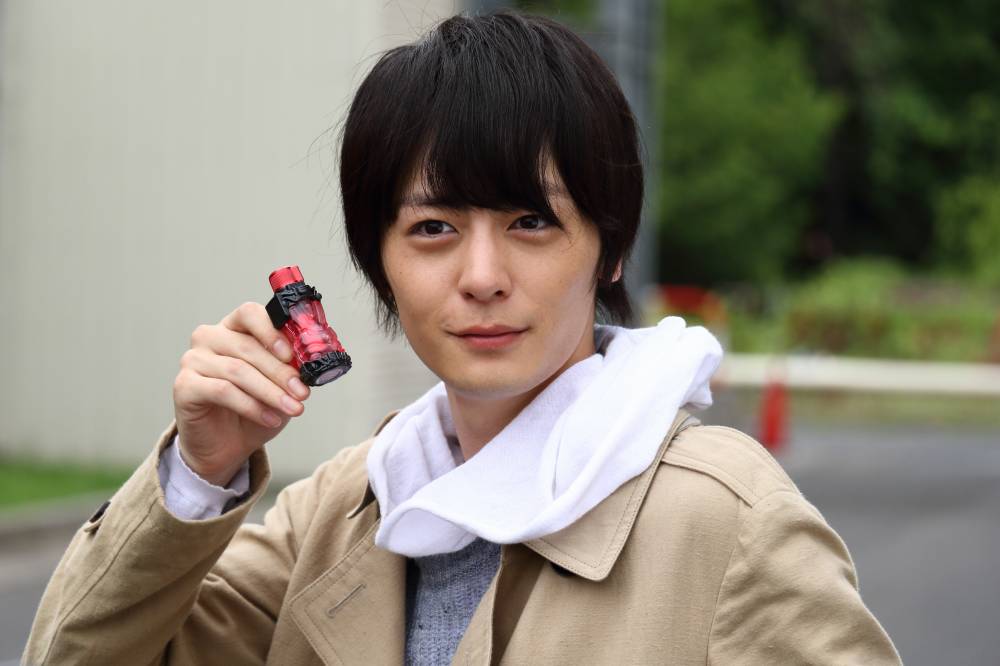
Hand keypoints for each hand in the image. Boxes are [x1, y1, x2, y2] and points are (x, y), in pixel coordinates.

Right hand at [172, 302, 310, 485]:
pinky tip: (270, 418)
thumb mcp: (279, 384)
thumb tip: (310, 361)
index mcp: (234, 328)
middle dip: (280, 372)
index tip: (292, 354)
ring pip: (238, 370)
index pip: (249, 313)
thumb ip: (290, 367)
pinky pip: (222, 391)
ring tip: (293, 408)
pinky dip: (251, 406)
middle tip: (302, 392)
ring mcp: (193, 360)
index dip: (272, 331)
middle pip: (247, 346)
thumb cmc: (254, 407)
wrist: (227, 444)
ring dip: (271, 392)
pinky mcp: (184, 385)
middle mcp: (209, 338)